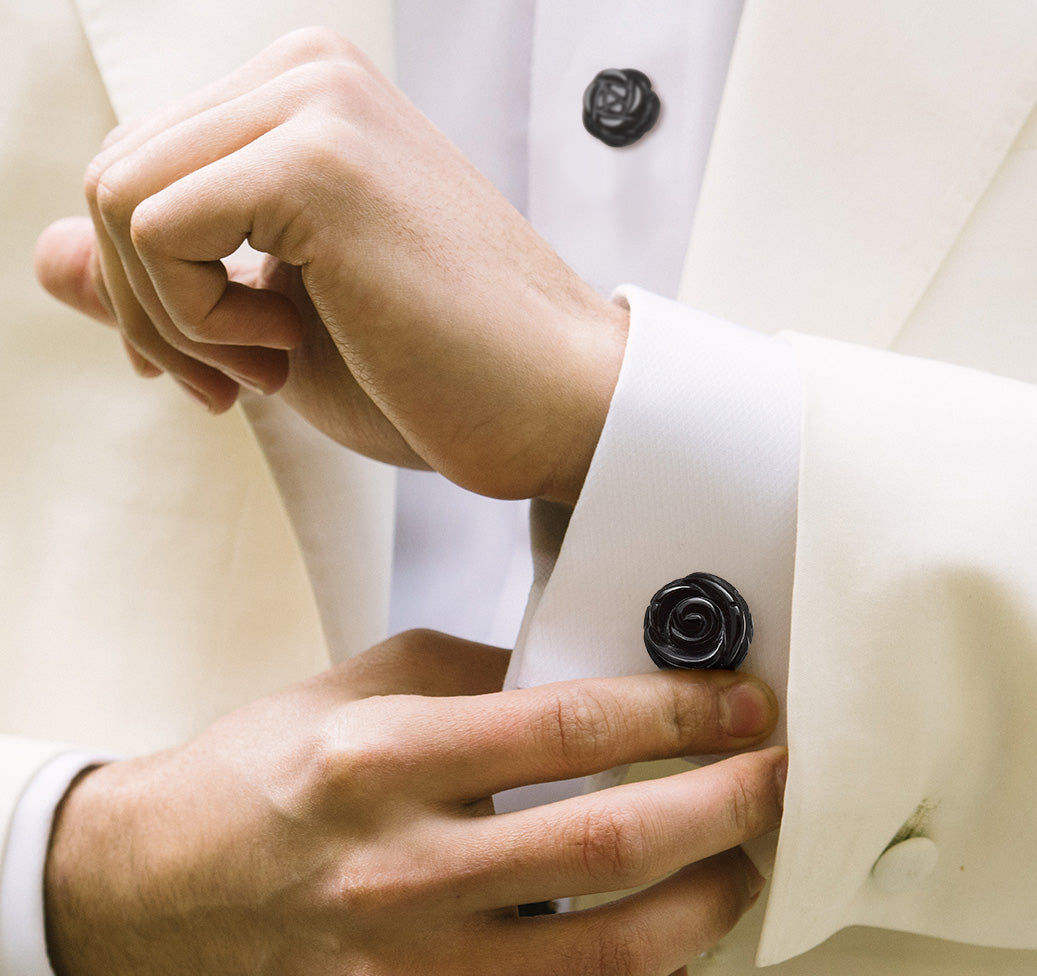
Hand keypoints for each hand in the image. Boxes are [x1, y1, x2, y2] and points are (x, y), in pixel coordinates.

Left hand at [34, 28, 628, 503]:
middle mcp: (309, 73)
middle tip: (237, 380)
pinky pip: (157, 230)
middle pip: (111, 176)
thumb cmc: (441, 377)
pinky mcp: (318, 160)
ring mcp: (315, 104)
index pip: (143, 170)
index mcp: (308, 101)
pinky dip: (197, 319)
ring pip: (116, 199)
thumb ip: (159, 279)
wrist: (555, 410)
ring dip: (174, 318)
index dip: (148, 287)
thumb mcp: (273, 329)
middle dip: (149, 308)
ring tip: (275, 363)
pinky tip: (287, 347)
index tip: (214, 366)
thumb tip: (44, 255)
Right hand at [45, 630, 784, 975]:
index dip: (679, 708)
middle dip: (728, 799)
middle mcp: (397, 878)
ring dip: (710, 900)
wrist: (158, 903)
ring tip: (734, 862)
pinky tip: (669, 970)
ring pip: (617, 954)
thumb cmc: (261, 784)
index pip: (570, 727)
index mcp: (380, 764)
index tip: (739, 702)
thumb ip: (477, 675)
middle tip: (770, 774)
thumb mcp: (356, 690)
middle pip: (615, 839)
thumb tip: (594, 678)